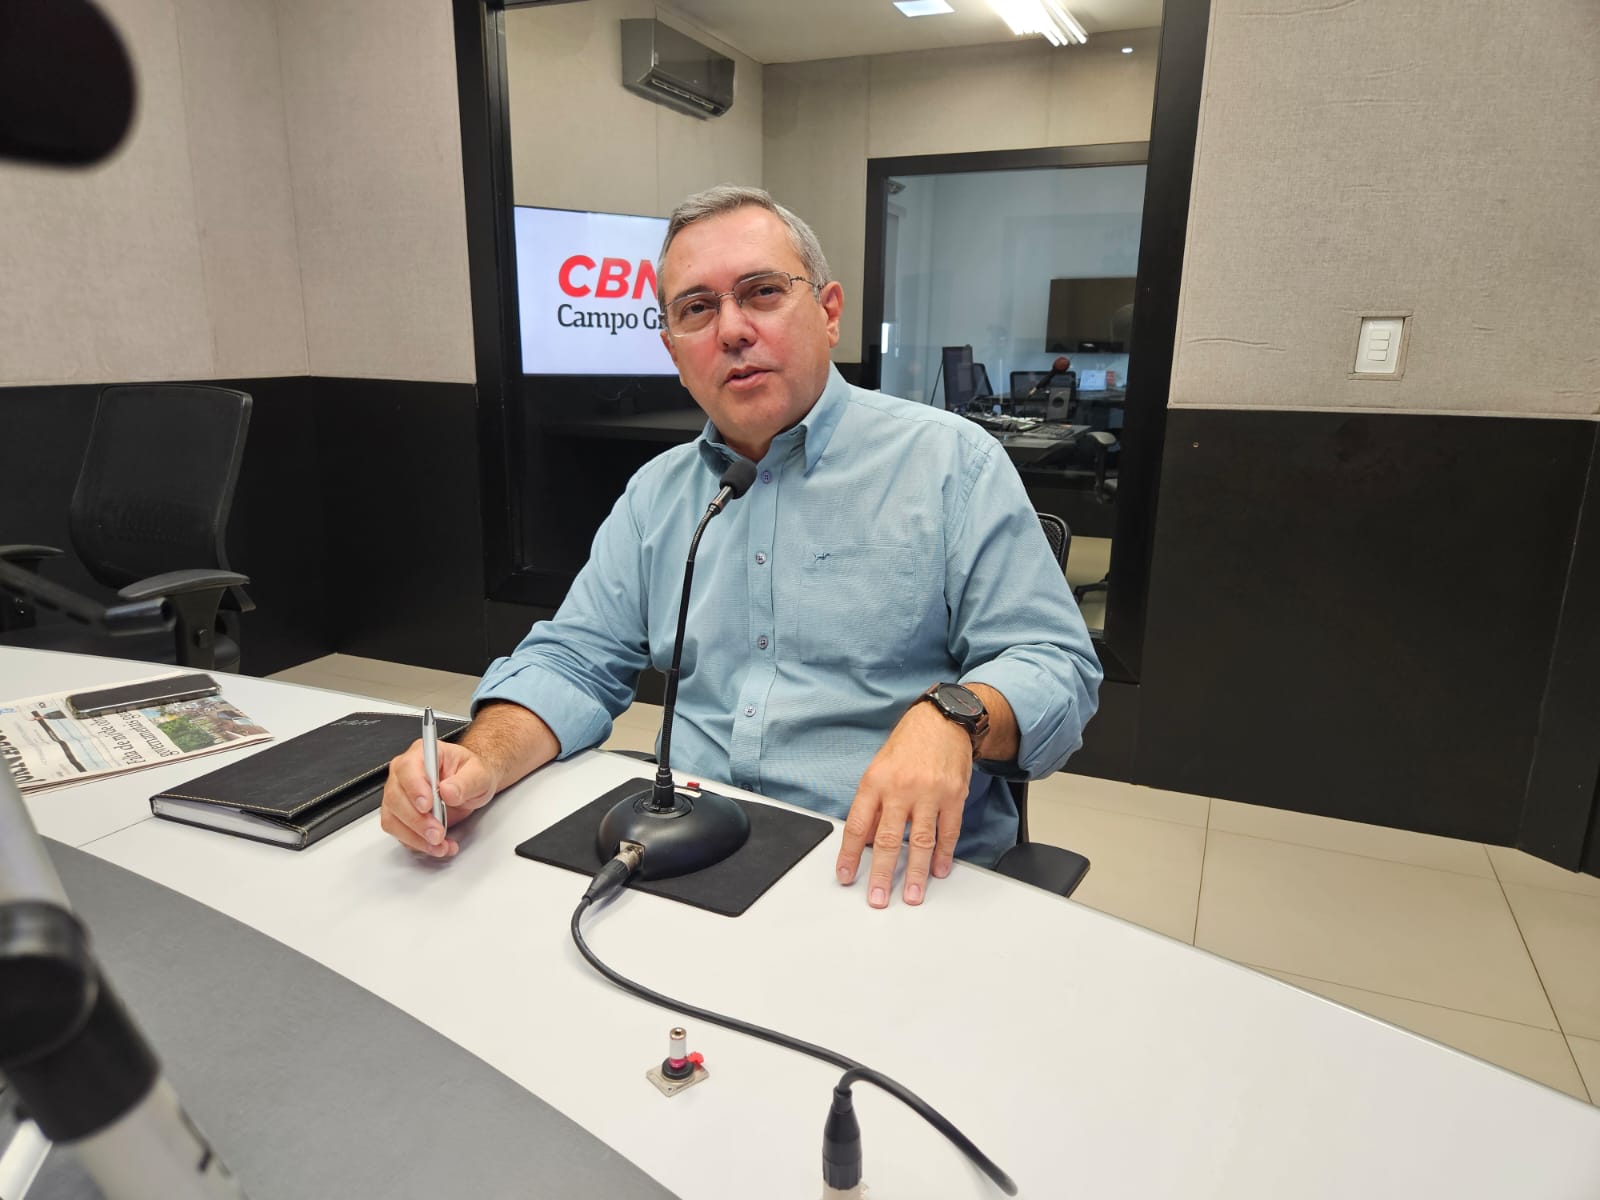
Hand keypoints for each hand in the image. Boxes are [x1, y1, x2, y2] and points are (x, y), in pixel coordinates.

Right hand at [379, 739, 499, 857]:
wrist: (471, 786)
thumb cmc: (471, 774)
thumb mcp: (478, 774)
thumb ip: (465, 782)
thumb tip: (448, 791)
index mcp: (422, 755)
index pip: (408, 769)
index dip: (414, 789)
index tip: (427, 806)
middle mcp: (404, 774)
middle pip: (396, 798)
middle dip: (417, 821)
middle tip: (437, 833)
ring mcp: (399, 795)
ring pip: (393, 820)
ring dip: (416, 837)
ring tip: (440, 844)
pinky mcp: (400, 816)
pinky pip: (400, 834)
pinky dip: (418, 844)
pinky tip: (437, 846)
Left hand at [835, 701, 972, 907]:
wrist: (942, 720)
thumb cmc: (908, 745)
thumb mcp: (879, 769)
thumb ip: (873, 805)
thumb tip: (867, 841)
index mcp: (875, 781)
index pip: (858, 825)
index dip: (850, 855)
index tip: (846, 876)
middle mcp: (901, 788)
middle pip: (890, 839)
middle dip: (882, 874)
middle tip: (878, 898)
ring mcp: (929, 792)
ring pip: (921, 841)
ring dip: (917, 873)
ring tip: (913, 894)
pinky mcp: (953, 795)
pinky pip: (949, 831)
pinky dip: (944, 854)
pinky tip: (939, 870)